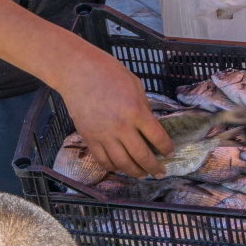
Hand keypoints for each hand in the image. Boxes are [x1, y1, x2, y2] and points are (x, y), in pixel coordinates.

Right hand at [57, 45, 173, 177]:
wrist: (76, 71)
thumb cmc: (108, 72)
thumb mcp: (135, 86)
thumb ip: (144, 108)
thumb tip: (149, 126)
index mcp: (136, 111)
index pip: (157, 138)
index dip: (166, 148)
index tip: (170, 153)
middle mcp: (121, 126)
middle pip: (141, 156)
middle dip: (154, 167)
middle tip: (160, 172)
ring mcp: (103, 134)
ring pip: (122, 163)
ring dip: (135, 172)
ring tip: (143, 174)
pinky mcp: (89, 137)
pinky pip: (103, 159)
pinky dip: (114, 167)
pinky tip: (121, 168)